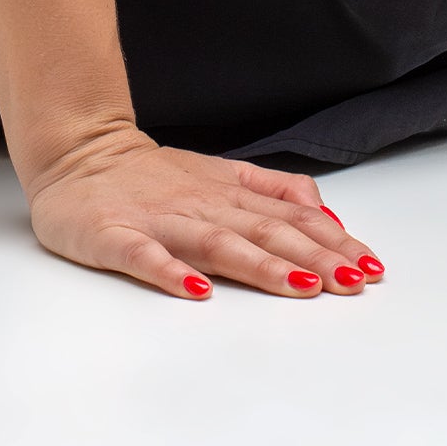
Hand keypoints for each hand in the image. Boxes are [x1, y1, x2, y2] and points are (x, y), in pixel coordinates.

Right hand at [27, 127, 384, 301]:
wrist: (76, 153)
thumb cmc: (153, 176)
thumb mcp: (220, 174)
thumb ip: (270, 190)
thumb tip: (326, 212)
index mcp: (228, 193)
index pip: (290, 216)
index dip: (332, 241)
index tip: (369, 267)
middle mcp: (203, 205)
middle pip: (265, 231)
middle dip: (314, 257)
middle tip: (353, 283)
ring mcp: (159, 220)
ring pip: (216, 242)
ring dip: (261, 266)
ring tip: (300, 287)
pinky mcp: (115, 236)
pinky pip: (145, 255)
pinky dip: (170, 272)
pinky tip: (196, 292)